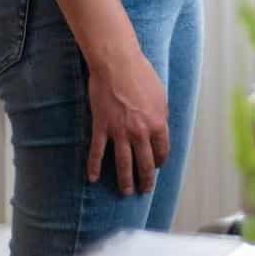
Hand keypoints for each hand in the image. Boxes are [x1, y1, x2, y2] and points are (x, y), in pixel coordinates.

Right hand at [86, 47, 169, 195]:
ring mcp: (119, 132)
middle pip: (144, 163)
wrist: (117, 64)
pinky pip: (98, 151)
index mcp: (157, 124)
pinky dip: (94, 166)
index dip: (160, 162)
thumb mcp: (161, 95)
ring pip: (123, 163)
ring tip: (126, 192)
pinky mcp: (101, 127)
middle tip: (144, 190)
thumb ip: (161, 115)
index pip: (161, 151)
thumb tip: (160, 128)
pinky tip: (93, 178)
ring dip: (125, 180)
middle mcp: (140, 132)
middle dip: (146, 179)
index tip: (157, 167)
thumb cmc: (141, 75)